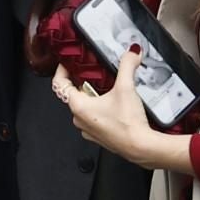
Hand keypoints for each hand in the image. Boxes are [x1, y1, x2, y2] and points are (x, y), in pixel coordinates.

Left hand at [51, 51, 161, 165]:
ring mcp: (88, 130)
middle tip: (96, 73)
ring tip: (108, 89)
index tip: (66, 62)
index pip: (59, 84)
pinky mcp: (98, 137)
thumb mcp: (126, 87)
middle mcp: (79, 119)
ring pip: (84, 107)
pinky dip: (100, 110)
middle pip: (74, 94)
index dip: (62, 70)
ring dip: (93, 97)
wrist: (140, 147)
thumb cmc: (128, 124)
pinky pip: (93, 118)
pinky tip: (115, 106)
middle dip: (84, 82)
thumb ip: (127, 65)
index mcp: (78, 106)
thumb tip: (132, 52)